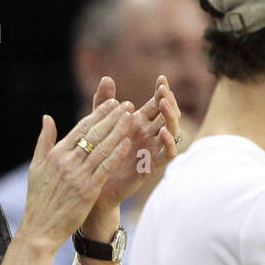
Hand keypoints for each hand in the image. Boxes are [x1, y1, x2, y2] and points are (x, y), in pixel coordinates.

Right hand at [14, 97, 133, 252]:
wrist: (40, 230)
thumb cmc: (38, 200)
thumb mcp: (36, 167)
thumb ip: (44, 141)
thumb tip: (47, 118)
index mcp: (55, 155)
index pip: (80, 128)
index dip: (98, 114)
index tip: (112, 103)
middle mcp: (67, 162)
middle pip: (93, 134)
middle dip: (112, 117)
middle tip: (126, 104)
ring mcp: (78, 176)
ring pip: (102, 148)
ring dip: (118, 131)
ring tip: (132, 117)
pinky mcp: (87, 191)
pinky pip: (105, 168)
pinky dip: (116, 155)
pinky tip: (127, 143)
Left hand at [85, 74, 180, 218]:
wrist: (93, 186)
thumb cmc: (95, 155)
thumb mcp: (97, 125)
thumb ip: (102, 103)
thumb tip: (106, 78)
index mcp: (138, 124)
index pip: (156, 104)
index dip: (162, 91)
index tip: (161, 79)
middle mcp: (148, 136)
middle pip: (168, 115)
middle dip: (169, 101)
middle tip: (164, 91)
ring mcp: (151, 151)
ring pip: (172, 132)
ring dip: (171, 117)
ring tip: (164, 104)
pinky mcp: (151, 166)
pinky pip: (167, 155)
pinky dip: (169, 143)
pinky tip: (163, 131)